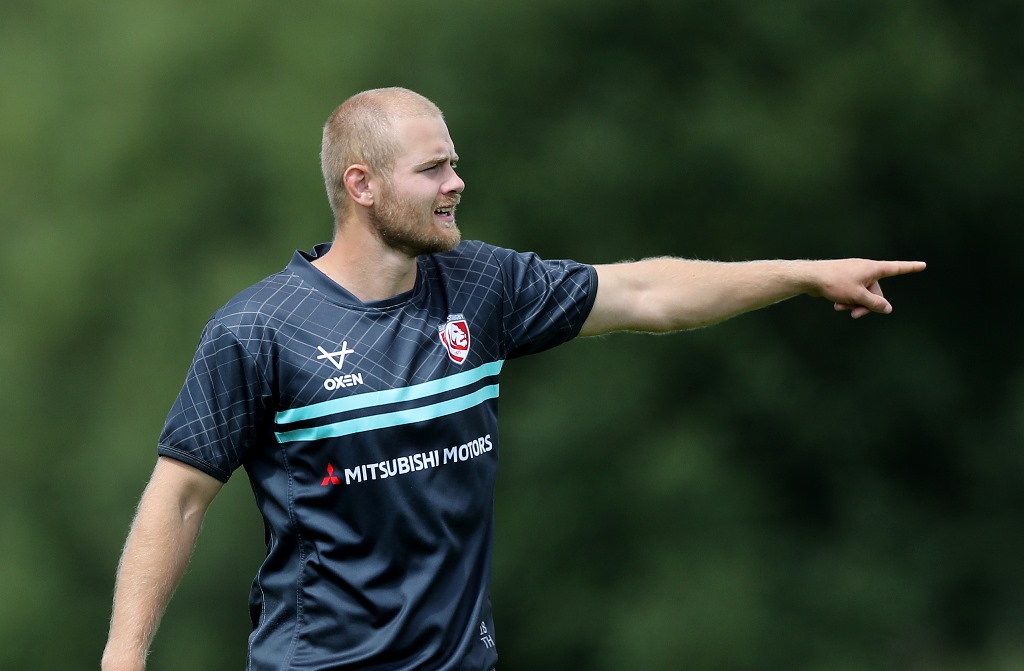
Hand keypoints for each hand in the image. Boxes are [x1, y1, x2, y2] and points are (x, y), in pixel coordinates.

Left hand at [811, 259, 926, 318]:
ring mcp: (856, 274)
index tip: (923, 265)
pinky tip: (836, 304)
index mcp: (873, 268)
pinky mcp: (846, 280)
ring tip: (840, 307)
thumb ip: (875, 304)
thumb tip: (888, 308)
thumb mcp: (858, 296)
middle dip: (867, 305)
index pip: (896, 268)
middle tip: (854, 314)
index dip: (910, 268)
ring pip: (863, 295)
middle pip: (877, 292)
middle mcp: (866, 269)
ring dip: (854, 304)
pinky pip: (853, 293)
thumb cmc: (835, 283)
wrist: (811, 277)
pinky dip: (847, 300)